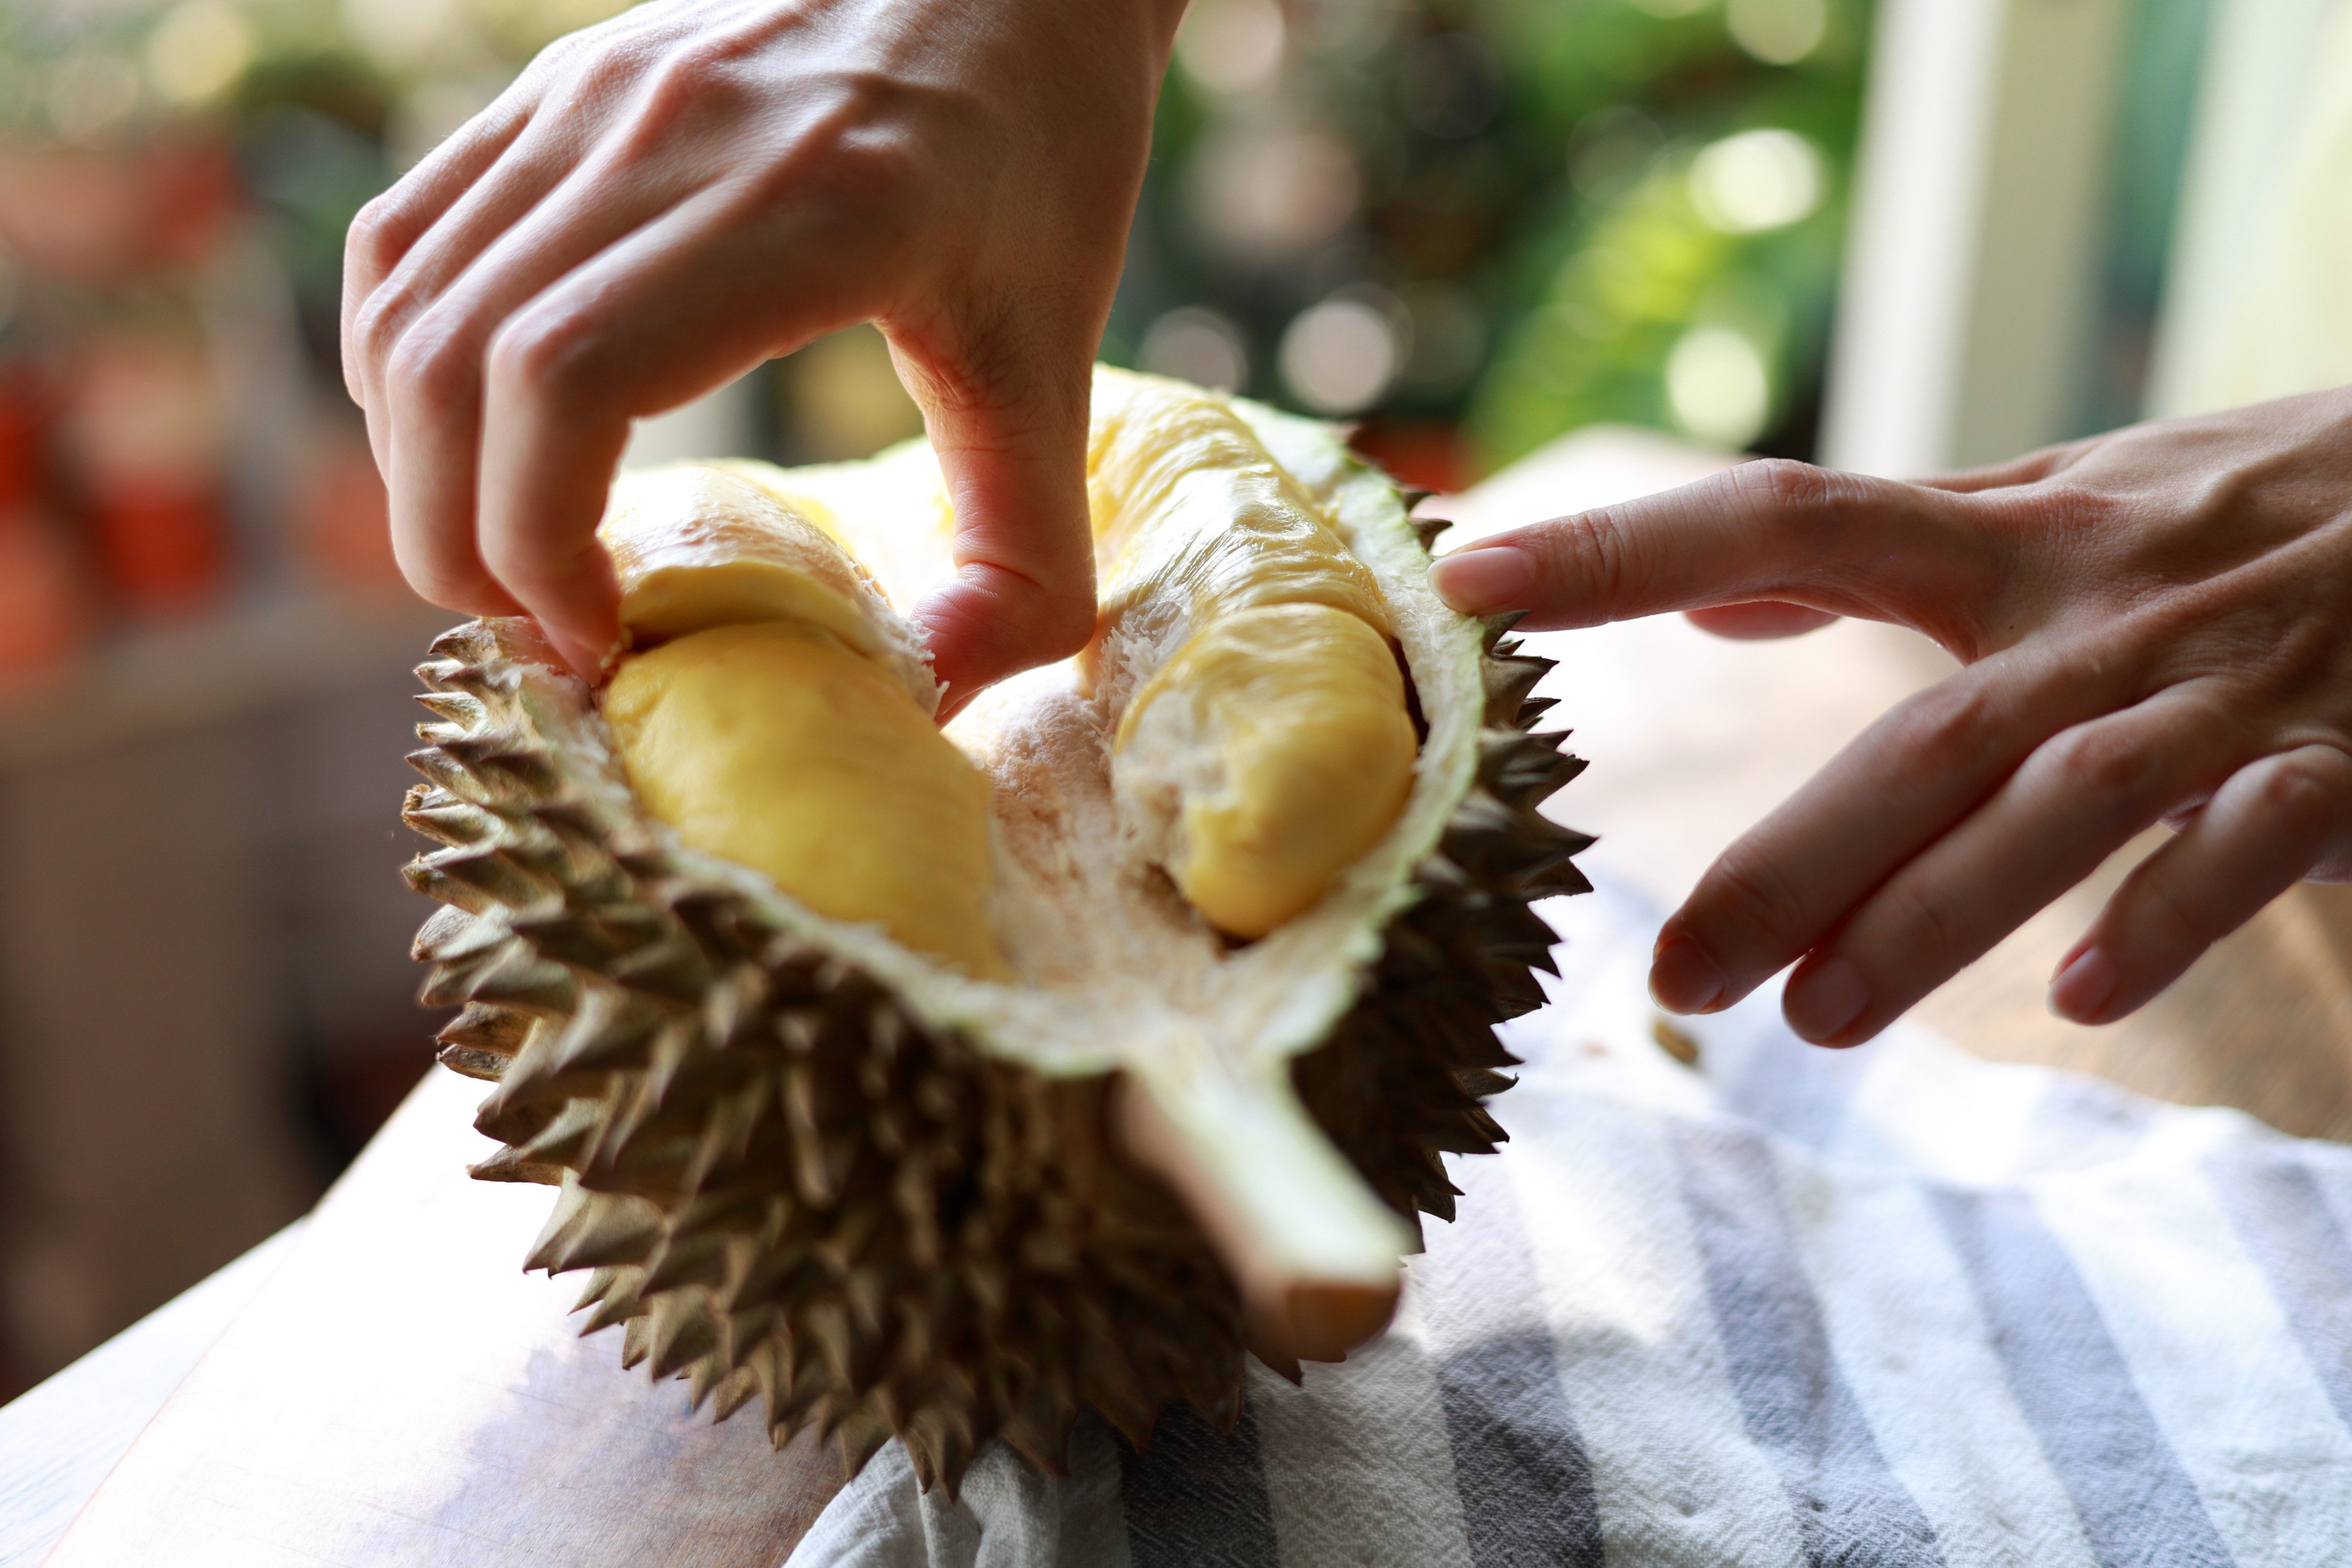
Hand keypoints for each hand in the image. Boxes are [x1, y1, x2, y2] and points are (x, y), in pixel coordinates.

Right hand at [342, 0, 1182, 704]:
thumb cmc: (1041, 156)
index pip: (566, 379)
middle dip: (461, 542)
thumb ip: (1030, 553)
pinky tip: (468, 443)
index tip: (601, 636)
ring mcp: (592, 97)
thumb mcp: (1060, 361)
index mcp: (805, 212)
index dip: (538, 541)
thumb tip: (942, 697)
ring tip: (502, 560)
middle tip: (541, 633)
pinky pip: (407, 237)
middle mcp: (669, 136)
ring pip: (406, 307)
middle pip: (452, 365)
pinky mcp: (558, 84)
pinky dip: (399, 362)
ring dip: (420, 468)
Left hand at [1431, 388, 2351, 1041]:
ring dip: (1932, 913)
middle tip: (1675, 976)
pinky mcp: (2339, 763)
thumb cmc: (2239, 507)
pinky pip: (2245, 845)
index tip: (1466, 576)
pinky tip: (2076, 1002)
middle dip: (1795, 855)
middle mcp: (2092, 609)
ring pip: (2052, 804)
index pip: (1783, 519)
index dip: (1624, 546)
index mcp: (2011, 535)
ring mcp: (2216, 691)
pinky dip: (2164, 917)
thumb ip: (1889, 547)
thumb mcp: (2059, 501)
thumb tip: (1714, 604)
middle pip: (1915, 732)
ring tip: (1815, 1018)